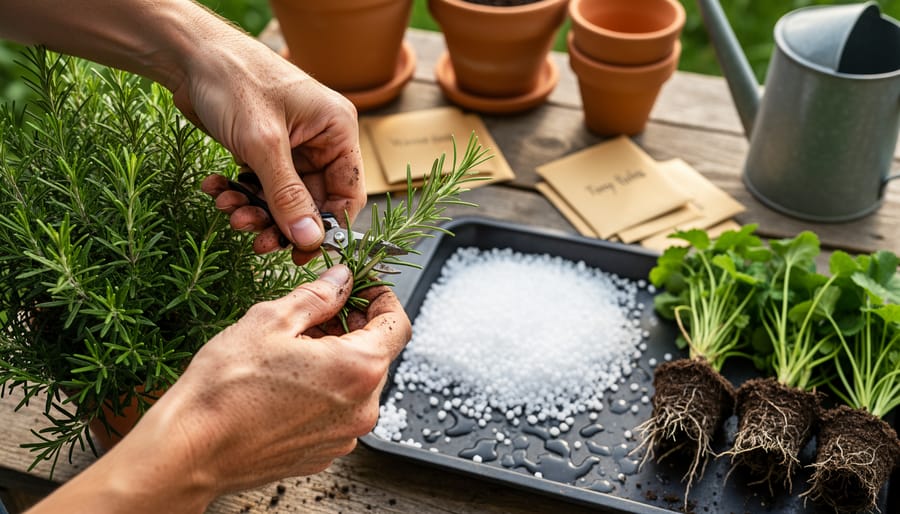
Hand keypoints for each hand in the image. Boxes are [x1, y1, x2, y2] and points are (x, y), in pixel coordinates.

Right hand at [150, 264, 409, 492]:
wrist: (191, 450)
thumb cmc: (224, 390)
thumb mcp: (271, 320)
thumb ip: (318, 296)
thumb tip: (341, 280)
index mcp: (358, 368)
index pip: (398, 323)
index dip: (383, 299)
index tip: (365, 289)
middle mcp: (361, 407)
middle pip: (379, 354)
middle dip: (355, 327)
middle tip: (322, 312)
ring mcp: (344, 435)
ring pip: (358, 383)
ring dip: (339, 358)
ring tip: (297, 346)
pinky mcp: (324, 452)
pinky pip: (339, 411)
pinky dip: (326, 389)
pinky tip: (291, 379)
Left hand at [184, 36, 366, 264]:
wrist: (188, 54)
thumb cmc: (234, 81)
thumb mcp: (263, 144)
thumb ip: (287, 196)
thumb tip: (310, 240)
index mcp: (337, 131)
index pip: (347, 194)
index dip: (325, 228)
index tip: (299, 253)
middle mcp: (320, 140)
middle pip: (311, 201)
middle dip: (279, 220)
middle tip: (254, 238)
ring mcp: (291, 146)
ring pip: (281, 198)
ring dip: (254, 209)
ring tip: (228, 208)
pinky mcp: (264, 150)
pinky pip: (259, 186)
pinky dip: (238, 192)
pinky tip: (216, 187)